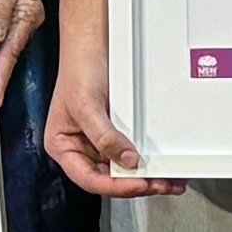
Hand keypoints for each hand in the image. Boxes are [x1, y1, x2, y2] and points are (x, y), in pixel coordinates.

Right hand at [45, 40, 149, 204]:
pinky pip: (131, 154)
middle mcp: (80, 148)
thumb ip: (104, 136)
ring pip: (122, 170)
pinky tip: (161, 166)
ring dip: (146, 177)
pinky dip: (146, 162)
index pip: (89, 178)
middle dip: (136, 184)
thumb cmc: (79, 70)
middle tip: (160, 184)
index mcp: (63, 147)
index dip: (114, 186)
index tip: (137, 184)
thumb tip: (127, 160)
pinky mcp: (115, 134)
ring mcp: (99, 142)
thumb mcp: (87, 105)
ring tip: (168, 181)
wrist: (93, 45)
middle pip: (108, 178)